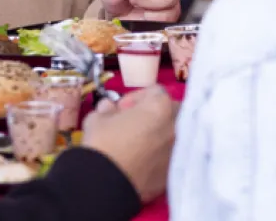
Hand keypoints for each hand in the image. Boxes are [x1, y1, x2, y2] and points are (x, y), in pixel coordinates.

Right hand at [82, 85, 176, 202]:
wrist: (104, 184)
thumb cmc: (102, 143)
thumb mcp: (97, 118)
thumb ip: (107, 109)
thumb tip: (108, 108)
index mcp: (160, 107)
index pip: (155, 91)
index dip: (135, 98)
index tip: (121, 109)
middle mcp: (175, 126)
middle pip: (171, 111)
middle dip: (154, 114)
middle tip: (134, 123)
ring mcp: (177, 151)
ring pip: (174, 135)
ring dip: (159, 134)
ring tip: (139, 143)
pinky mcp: (173, 172)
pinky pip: (169, 156)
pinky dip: (160, 155)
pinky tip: (142, 161)